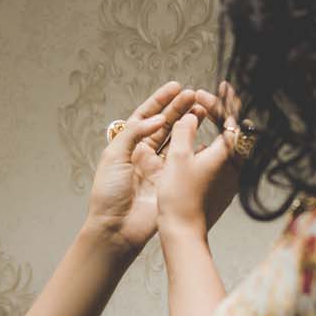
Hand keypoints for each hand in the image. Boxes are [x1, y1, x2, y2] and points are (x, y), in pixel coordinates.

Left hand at [87, 81, 216, 255]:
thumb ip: (134, 134)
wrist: (117, 227)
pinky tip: (207, 136)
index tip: (177, 87)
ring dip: (189, 123)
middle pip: (165, 124)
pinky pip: (185, 160)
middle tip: (196, 95)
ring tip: (203, 109)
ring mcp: (160, 166)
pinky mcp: (171, 180)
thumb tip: (157, 119)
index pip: (146, 116)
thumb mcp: (114, 157)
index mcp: (129, 145)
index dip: (161, 100)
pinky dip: (195, 147)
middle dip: (180, 108)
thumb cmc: (109, 193)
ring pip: (177, 139)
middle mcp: (145, 153)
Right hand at [155, 80, 243, 239]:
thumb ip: (184, 130)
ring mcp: (231, 180)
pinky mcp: (223, 191)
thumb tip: (190, 115)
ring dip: (217, 130)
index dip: (224, 100)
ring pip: (229, 147)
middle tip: (206, 101)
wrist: (185, 233)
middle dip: (221, 113)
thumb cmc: (180, 196)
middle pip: (234, 131)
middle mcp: (234, 166)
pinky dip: (213, 148)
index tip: (220, 86)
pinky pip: (223, 161)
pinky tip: (199, 148)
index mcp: (227, 154)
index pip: (232, 119)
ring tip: (203, 119)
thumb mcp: (178, 157)